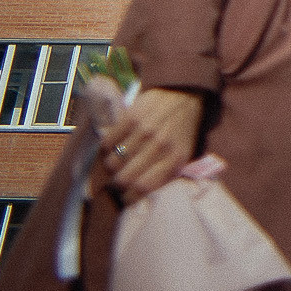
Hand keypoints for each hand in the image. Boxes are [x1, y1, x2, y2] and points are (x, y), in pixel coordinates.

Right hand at [98, 87, 204, 201]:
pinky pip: (107, 142)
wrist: (184, 93)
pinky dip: (106, 148)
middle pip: (124, 178)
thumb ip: (167, 172)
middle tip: (117, 180)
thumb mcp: (184, 152)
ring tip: (116, 162)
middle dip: (116, 184)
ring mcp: (145, 131)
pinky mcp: (131, 117)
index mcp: (175, 159)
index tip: (124, 197)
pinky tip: (113, 146)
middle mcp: (160, 147)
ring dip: (111, 166)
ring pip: (113, 162)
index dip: (128, 197)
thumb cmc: (183, 128)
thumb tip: (140, 195)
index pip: (143, 188)